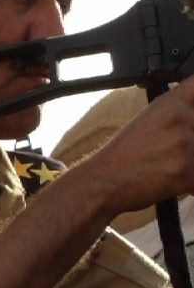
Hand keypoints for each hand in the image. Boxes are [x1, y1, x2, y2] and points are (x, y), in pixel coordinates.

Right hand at [81, 78, 193, 215]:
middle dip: (192, 141)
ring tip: (169, 167)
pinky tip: (171, 181)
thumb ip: (177, 113)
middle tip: (172, 150)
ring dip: (190, 164)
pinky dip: (188, 183)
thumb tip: (192, 117)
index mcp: (170, 104)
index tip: (190, 114)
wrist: (101, 181)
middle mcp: (179, 119)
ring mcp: (183, 144)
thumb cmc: (121, 156)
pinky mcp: (186, 171)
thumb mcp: (148, 122)